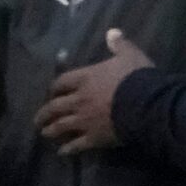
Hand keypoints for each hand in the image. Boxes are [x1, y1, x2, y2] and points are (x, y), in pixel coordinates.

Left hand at [37, 28, 153, 155]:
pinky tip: (63, 153)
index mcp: (85, 78)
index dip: (55, 88)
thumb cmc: (137, 78)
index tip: (52, 92)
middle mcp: (79, 99)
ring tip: (45, 134)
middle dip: (44, 113)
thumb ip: (120, 45)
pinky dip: (69, 149)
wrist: (147, 104)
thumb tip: (112, 32)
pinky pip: (77, 144)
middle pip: (55, 106)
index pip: (62, 82)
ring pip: (61, 126)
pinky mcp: (94, 137)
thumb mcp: (130, 56)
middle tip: (38, 118)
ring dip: (51, 130)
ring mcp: (84, 120)